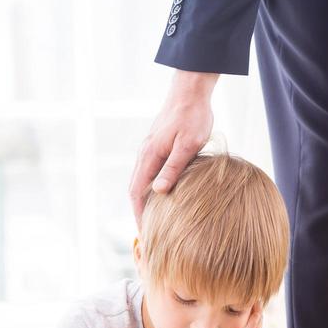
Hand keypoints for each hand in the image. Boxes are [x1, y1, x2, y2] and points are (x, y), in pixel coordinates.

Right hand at [128, 70, 218, 221]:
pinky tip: (161, 197)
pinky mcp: (156, 147)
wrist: (190, 92)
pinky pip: (148, 174)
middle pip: (135, 191)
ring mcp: (149, 150)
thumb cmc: (193, 117)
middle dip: (139, 213)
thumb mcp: (188, 145)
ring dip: (144, 202)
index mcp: (149, 156)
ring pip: (140, 182)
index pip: (137, 194)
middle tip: (148, 235)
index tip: (145, 235)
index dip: (140, 216)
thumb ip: (173, 169)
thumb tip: (158, 192)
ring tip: (153, 221)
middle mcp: (144, 155)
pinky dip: (149, 190)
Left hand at [177, 301, 263, 327]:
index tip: (248, 300)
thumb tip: (188, 324)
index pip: (244, 325)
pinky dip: (254, 322)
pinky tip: (257, 312)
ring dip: (258, 315)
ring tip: (259, 301)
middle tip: (258, 298)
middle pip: (253, 325)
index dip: (249, 314)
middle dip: (257, 312)